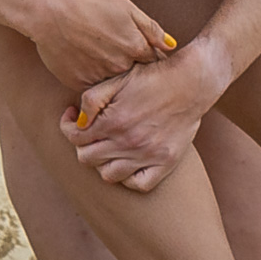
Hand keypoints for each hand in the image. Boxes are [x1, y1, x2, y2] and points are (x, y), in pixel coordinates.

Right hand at [28, 0, 177, 96]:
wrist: (50, 12)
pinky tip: (90, 66)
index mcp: (135, 47)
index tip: (152, 61)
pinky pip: (95, 90)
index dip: (154, 61)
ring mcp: (100, 79)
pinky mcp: (80, 85)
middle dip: (139, 75)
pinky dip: (96, 82)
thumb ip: (151, 28)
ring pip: (116, 86)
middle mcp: (120, 67)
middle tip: (131, 66)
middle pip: (137, 78)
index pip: (155, 63)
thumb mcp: (125, 7)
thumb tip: (172, 45)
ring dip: (117, 81)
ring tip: (106, 63)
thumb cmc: (89, 4)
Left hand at [60, 40, 225, 191]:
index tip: (72, 116)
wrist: (192, 81)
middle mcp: (129, 142)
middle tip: (91, 131)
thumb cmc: (153, 75)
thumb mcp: (119, 77)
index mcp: (114, 120)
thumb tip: (77, 121)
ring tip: (108, 146)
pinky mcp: (166, 163)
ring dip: (103, 162)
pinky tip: (128, 160)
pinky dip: (129, 177)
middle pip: (87, 158)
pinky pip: (138, 184)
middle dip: (83, 143)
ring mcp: (148, 155)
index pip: (75, 137)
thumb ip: (92, 99)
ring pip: (108, 175)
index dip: (67, 126)